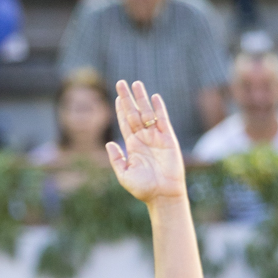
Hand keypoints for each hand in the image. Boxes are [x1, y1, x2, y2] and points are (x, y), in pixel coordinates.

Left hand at [106, 80, 186, 204]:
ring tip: (136, 83)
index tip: (116, 97)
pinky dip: (159, 109)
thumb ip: (116, 159)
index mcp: (132, 146)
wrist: (163, 195)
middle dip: (127, 98)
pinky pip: (163, 120)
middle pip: (134, 113)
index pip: (125, 123)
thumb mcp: (124, 175)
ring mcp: (156, 138)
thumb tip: (108, 143)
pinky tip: (154, 97)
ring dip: (141, 99)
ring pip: (147, 113)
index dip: (120, 110)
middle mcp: (143, 139)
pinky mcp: (169, 140)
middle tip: (120, 83)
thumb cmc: (143, 188)